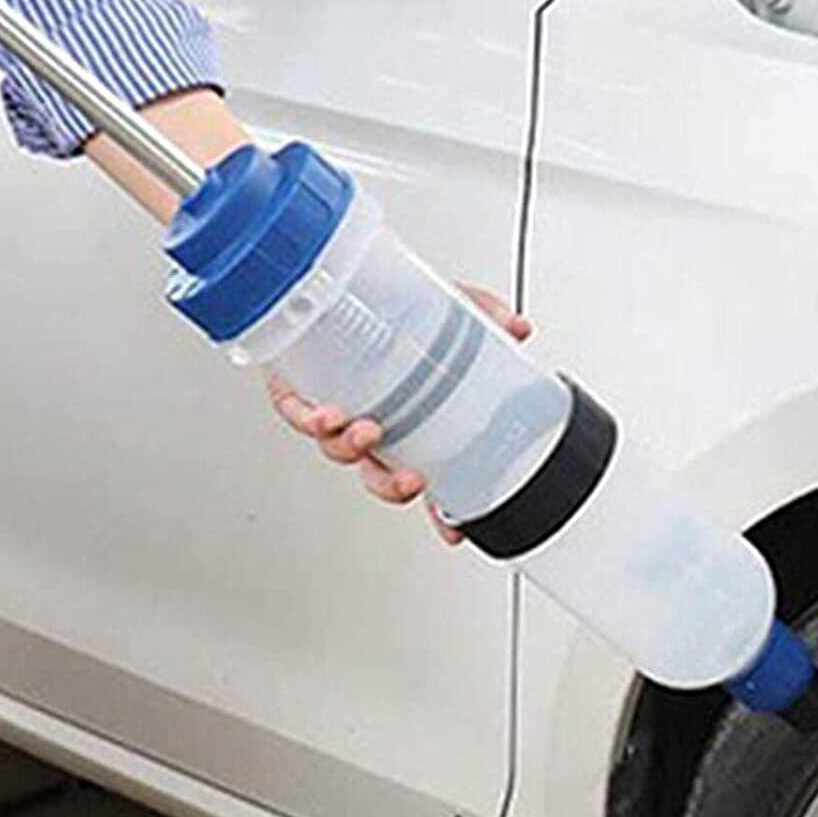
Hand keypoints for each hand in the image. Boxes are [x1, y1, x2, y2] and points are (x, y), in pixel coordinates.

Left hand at [267, 285, 532, 545]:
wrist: (335, 287)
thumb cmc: (388, 307)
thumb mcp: (449, 308)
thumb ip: (485, 318)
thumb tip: (518, 329)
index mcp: (409, 423)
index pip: (429, 478)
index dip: (440, 509)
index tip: (454, 529)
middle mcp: (372, 425)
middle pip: (380, 476)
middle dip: (393, 486)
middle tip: (411, 481)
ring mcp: (337, 413)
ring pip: (340, 449)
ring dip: (353, 447)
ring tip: (368, 430)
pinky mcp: (299, 390)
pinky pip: (300, 416)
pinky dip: (310, 420)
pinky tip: (323, 415)